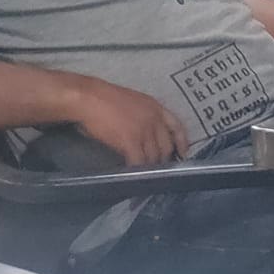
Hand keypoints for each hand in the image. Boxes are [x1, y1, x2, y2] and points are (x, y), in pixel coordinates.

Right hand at [67, 78, 189, 166]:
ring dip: (149, 168)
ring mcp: (144, 131)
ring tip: (144, 176)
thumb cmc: (105, 99)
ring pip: (153, 156)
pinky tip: (132, 175)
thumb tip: (146, 134)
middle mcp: (154, 119)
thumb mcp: (134, 102)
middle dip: (163, 160)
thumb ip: (144, 116)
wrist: (90, 98)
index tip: (183, 153)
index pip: (176, 127)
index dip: (182, 142)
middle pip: (166, 146)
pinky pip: (139, 162)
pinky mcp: (130, 141)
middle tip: (156, 169)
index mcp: (156, 107)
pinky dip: (136, 171)